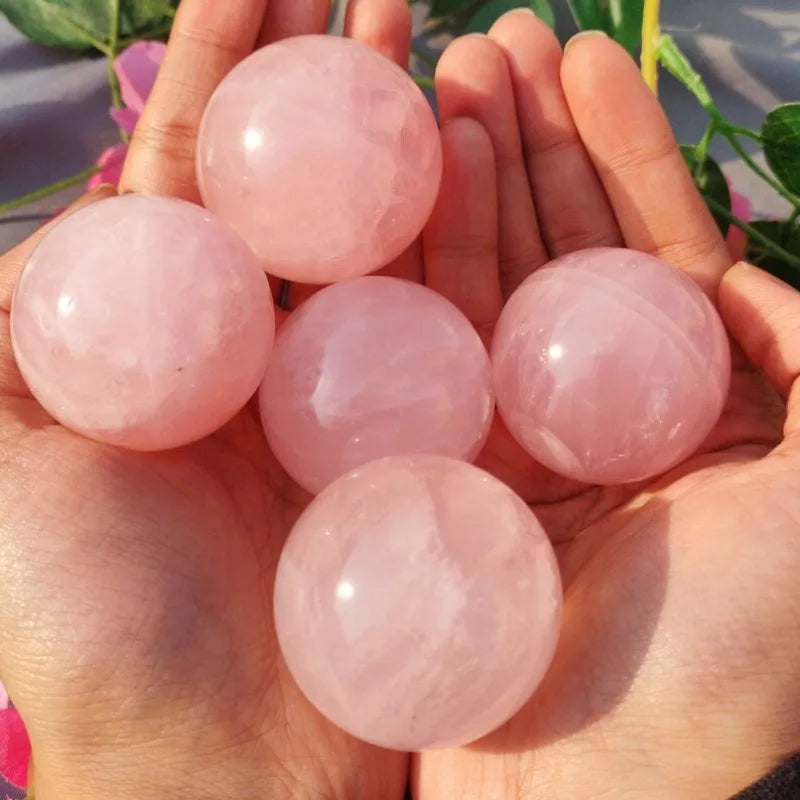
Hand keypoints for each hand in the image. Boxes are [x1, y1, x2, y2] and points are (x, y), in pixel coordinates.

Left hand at [0, 2, 412, 797]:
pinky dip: (469, 247)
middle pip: (307, 192)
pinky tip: (486, 167)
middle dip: (336, 82)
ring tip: (455, 48)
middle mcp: (266, 357)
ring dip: (416, 144)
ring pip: (390, 243)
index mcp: (171, 343)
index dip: (224, 73)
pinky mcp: (427, 447)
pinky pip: (453, 329)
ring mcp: (356, 397)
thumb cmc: (100, 626)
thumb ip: (13, 341)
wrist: (219, 770)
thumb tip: (49, 220)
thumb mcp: (6, 466)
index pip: (200, 178)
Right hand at [414, 14, 799, 798]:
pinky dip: (422, 265)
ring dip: (471, 179)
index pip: (652, 250)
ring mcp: (508, 429)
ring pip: (488, 281)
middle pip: (561, 246)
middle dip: (533, 141)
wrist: (586, 782)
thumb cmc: (722, 661)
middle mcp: (594, 407)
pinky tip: (409, 181)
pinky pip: (430, 346)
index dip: (622, 151)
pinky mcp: (439, 460)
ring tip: (446, 76)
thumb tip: (748, 271)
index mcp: (689, 407)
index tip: (584, 60)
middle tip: (497, 41)